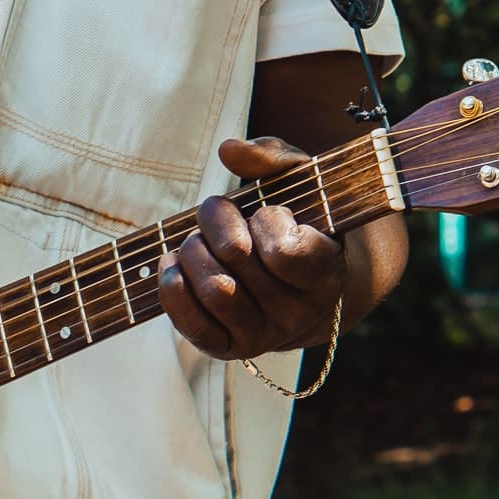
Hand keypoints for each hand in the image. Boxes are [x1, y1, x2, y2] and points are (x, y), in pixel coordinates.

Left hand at [161, 137, 345, 359]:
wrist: (302, 285)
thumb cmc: (299, 221)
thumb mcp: (300, 181)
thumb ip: (271, 159)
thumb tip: (228, 150)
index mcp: (326, 274)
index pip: (282, 251)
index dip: (265, 220)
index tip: (269, 212)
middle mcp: (299, 314)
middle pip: (236, 259)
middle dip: (217, 223)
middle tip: (219, 214)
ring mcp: (265, 336)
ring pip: (212, 289)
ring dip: (193, 251)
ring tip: (198, 240)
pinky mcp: (230, 349)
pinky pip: (193, 324)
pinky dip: (173, 287)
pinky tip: (172, 263)